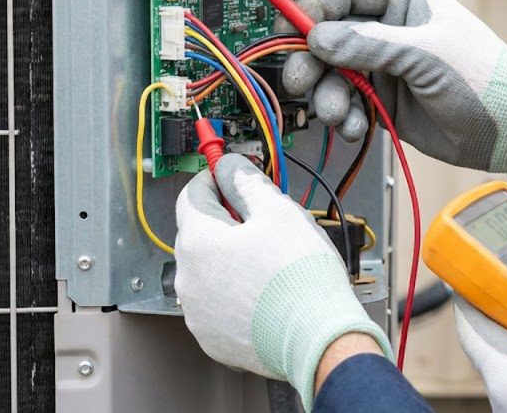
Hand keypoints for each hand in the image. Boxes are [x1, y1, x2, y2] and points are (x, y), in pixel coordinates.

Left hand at [174, 154, 391, 409]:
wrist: (318, 339)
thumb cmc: (300, 278)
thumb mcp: (279, 211)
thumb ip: (247, 182)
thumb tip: (230, 167)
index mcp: (198, 241)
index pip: (192, 195)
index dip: (213, 179)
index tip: (228, 175)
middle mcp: (188, 279)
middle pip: (199, 234)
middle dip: (225, 221)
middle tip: (260, 220)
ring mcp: (198, 313)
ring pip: (208, 271)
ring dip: (229, 259)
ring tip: (269, 261)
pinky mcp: (212, 338)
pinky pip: (217, 304)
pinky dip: (234, 293)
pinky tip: (264, 290)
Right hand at [279, 0, 506, 185]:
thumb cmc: (485, 80)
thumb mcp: (426, 55)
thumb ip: (369, 44)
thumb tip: (319, 37)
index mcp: (404, 2)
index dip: (314, 8)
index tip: (291, 31)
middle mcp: (389, 31)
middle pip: (330, 36)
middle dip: (311, 61)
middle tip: (300, 82)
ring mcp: (385, 67)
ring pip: (334, 74)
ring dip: (328, 96)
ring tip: (337, 114)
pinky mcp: (384, 101)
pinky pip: (347, 104)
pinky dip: (344, 117)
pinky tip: (354, 127)